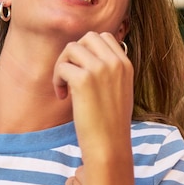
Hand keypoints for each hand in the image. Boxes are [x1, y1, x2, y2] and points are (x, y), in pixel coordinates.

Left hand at [52, 31, 133, 155]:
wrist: (110, 146)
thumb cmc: (111, 124)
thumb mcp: (120, 91)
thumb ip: (110, 71)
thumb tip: (88, 56)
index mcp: (126, 64)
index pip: (104, 38)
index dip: (88, 50)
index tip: (83, 70)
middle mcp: (115, 63)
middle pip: (87, 38)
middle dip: (74, 53)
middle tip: (70, 75)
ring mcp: (100, 69)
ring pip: (72, 48)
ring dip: (63, 65)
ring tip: (65, 87)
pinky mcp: (84, 80)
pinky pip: (63, 67)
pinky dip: (57, 80)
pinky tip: (63, 97)